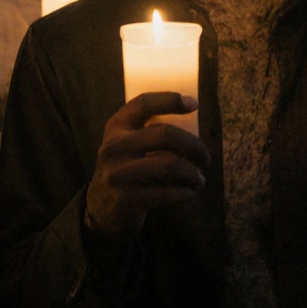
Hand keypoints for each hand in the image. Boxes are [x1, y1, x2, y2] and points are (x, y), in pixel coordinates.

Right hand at [84, 92, 209, 250]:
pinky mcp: (127, 198)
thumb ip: (147, 131)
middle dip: (194, 146)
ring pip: (170, 165)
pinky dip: (185, 193)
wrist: (100, 207)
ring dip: (193, 173)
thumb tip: (192, 121)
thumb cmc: (125, 169)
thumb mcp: (126, 144)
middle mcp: (114, 147)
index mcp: (116, 128)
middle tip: (206, 158)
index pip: (143, 104)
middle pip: (165, 134)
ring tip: (199, 179)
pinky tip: (189, 194)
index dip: (169, 100)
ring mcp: (119, 173)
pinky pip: (167, 193)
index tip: (194, 103)